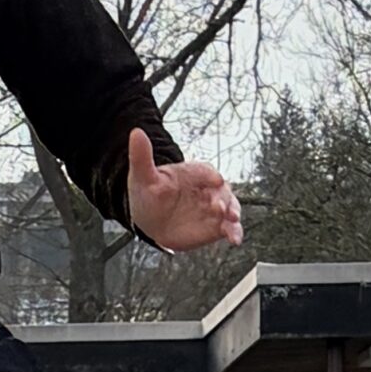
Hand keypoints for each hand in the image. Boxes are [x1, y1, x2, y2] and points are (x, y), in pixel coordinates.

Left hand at [127, 128, 242, 251]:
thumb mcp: (143, 176)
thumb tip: (136, 132)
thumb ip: (142, 156)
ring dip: (232, 213)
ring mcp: (214, 207)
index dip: (209, 176)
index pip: (204, 171)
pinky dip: (234, 232)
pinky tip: (234, 238)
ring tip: (231, 219)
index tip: (215, 180)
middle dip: (223, 197)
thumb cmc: (149, 194)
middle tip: (218, 206)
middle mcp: (207, 188)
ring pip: (229, 207)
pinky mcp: (217, 225)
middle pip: (222, 189)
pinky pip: (229, 227)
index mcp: (192, 173)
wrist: (150, 221)